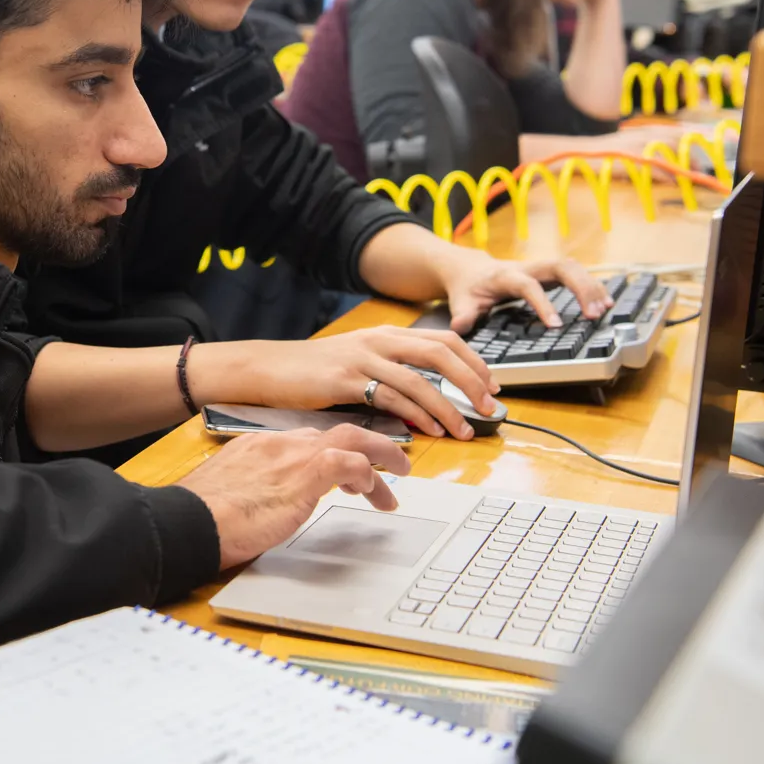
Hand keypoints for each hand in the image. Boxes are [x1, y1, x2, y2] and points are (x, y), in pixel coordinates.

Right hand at [178, 425, 410, 568]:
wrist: (191, 519)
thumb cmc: (203, 515)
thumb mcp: (232, 492)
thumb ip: (256, 489)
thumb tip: (268, 507)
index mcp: (261, 445)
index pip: (312, 438)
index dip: (338, 450)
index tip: (350, 466)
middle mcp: (282, 443)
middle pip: (339, 432)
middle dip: (372, 445)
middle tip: (392, 462)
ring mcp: (295, 455)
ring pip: (355, 440)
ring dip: (383, 456)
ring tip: (400, 475)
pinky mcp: (306, 474)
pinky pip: (352, 464)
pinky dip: (369, 475)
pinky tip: (374, 492)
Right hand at [198, 326, 497, 439]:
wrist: (271, 368)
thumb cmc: (315, 371)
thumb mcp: (360, 363)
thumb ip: (394, 375)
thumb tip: (427, 402)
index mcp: (387, 334)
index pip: (445, 340)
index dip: (474, 362)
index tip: (493, 386)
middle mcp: (380, 340)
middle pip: (440, 353)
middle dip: (472, 381)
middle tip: (490, 406)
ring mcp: (363, 358)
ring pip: (420, 378)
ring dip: (448, 406)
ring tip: (464, 429)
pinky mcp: (346, 379)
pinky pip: (391, 395)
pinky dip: (416, 413)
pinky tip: (430, 428)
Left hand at [434, 243, 609, 332]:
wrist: (468, 269)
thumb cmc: (466, 288)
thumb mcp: (460, 302)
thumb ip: (463, 315)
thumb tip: (461, 327)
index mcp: (504, 275)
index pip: (528, 285)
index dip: (543, 303)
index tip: (556, 325)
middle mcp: (526, 267)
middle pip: (559, 266)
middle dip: (580, 286)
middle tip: (593, 314)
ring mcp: (539, 268)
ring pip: (572, 266)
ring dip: (590, 285)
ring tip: (604, 309)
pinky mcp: (548, 274)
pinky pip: (575, 273)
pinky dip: (592, 285)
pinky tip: (606, 302)